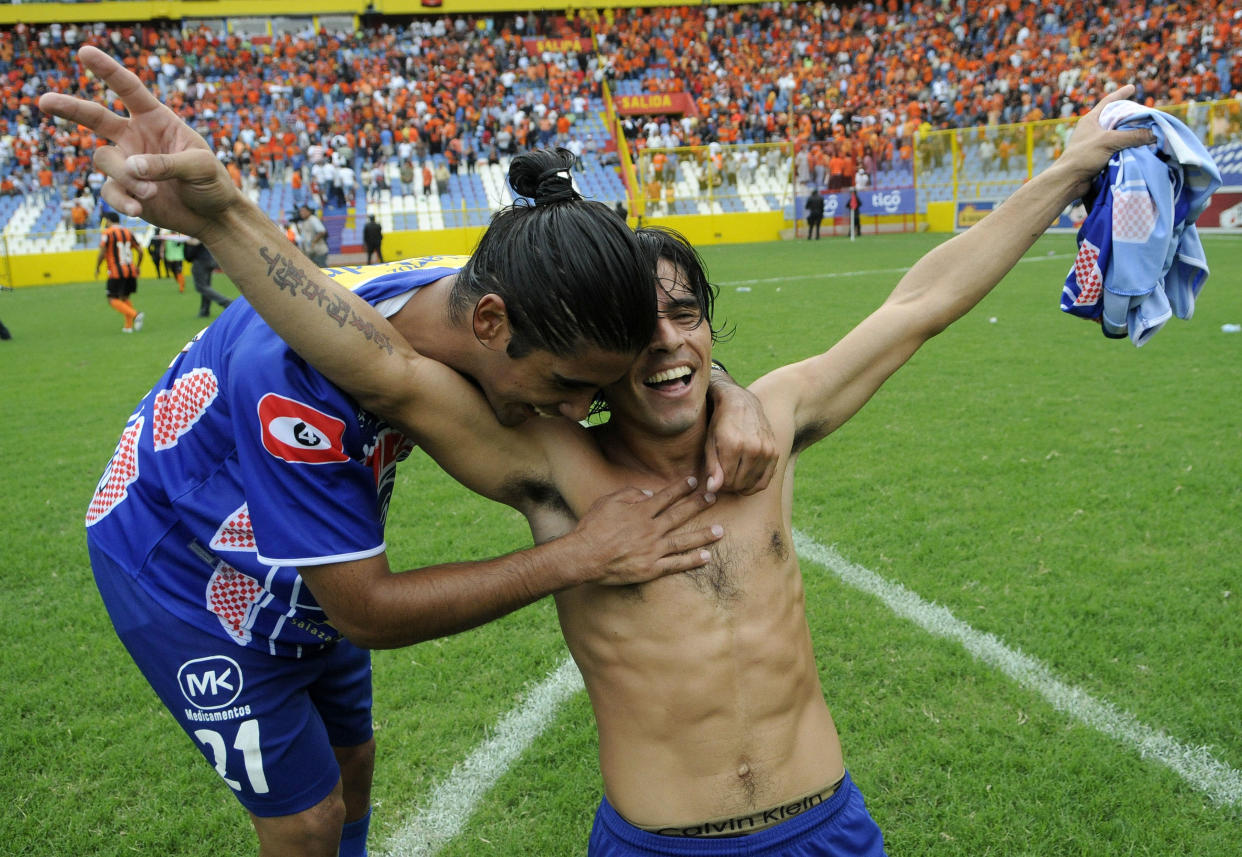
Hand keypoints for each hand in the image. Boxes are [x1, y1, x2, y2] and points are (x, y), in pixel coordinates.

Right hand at [37, 46, 241, 238]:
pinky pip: (109, 191)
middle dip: (70, 108)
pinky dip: (122, 199)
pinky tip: (139, 208)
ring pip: (104, 160)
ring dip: (126, 177)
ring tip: (152, 192)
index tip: (85, 52)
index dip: (108, 71)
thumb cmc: (212, 182)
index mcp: (156, 119)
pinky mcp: (124, 190)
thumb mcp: (199, 166)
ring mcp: (127, 163)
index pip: (129, 90)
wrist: (213, 216)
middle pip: (95, 117)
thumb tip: (131, 166)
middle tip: (44, 100)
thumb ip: (166, 163)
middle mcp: (135, 137)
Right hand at [571, 477, 721, 585]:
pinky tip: (707, 557)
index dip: (681, 488)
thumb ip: (629, 495)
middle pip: (679, 515)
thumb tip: (649, 494)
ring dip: (703, 535)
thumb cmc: (593, 528)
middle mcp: (651, 529)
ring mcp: (652, 550)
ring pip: (683, 540)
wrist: (584, 556)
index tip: (694, 481)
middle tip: (714, 497)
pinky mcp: (651, 568)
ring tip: (720, 530)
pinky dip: (692, 561)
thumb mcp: (607, 502)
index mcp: (640, 512)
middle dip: (698, 505)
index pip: (666, 497)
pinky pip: (676, 564)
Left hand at [705, 369, 777, 493]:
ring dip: (742, 485)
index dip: (719, 484)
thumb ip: (712, 467)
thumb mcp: (710, 442)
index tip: (716, 477)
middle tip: (724, 477)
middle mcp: (753, 447)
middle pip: (740, 484)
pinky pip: (766, 479)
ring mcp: (767, 450)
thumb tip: (713, 489)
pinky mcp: (775, 452)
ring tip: (734, 476)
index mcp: (734, 445)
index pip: (726, 482)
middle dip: (730, 485)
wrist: (742, 403)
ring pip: (753, 484)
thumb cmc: (720, 423)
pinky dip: (756, 484)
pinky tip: (747, 478)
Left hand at [1056, 85, 1157, 198]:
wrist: (1069, 181)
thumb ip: (1132, 136)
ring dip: (1131, 133)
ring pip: (1118, 134)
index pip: (1108, 101)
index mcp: (1091, 120)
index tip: (1132, 87)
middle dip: (1130, 115)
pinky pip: (1117, 147)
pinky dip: (1127, 146)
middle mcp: (1093, 129)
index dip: (1121, 94)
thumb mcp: (1109, 141)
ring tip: (1147, 130)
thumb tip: (1154, 134)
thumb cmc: (1084, 156)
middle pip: (1116, 118)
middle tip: (1146, 114)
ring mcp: (1095, 143)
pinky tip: (1139, 147)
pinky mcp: (1099, 156)